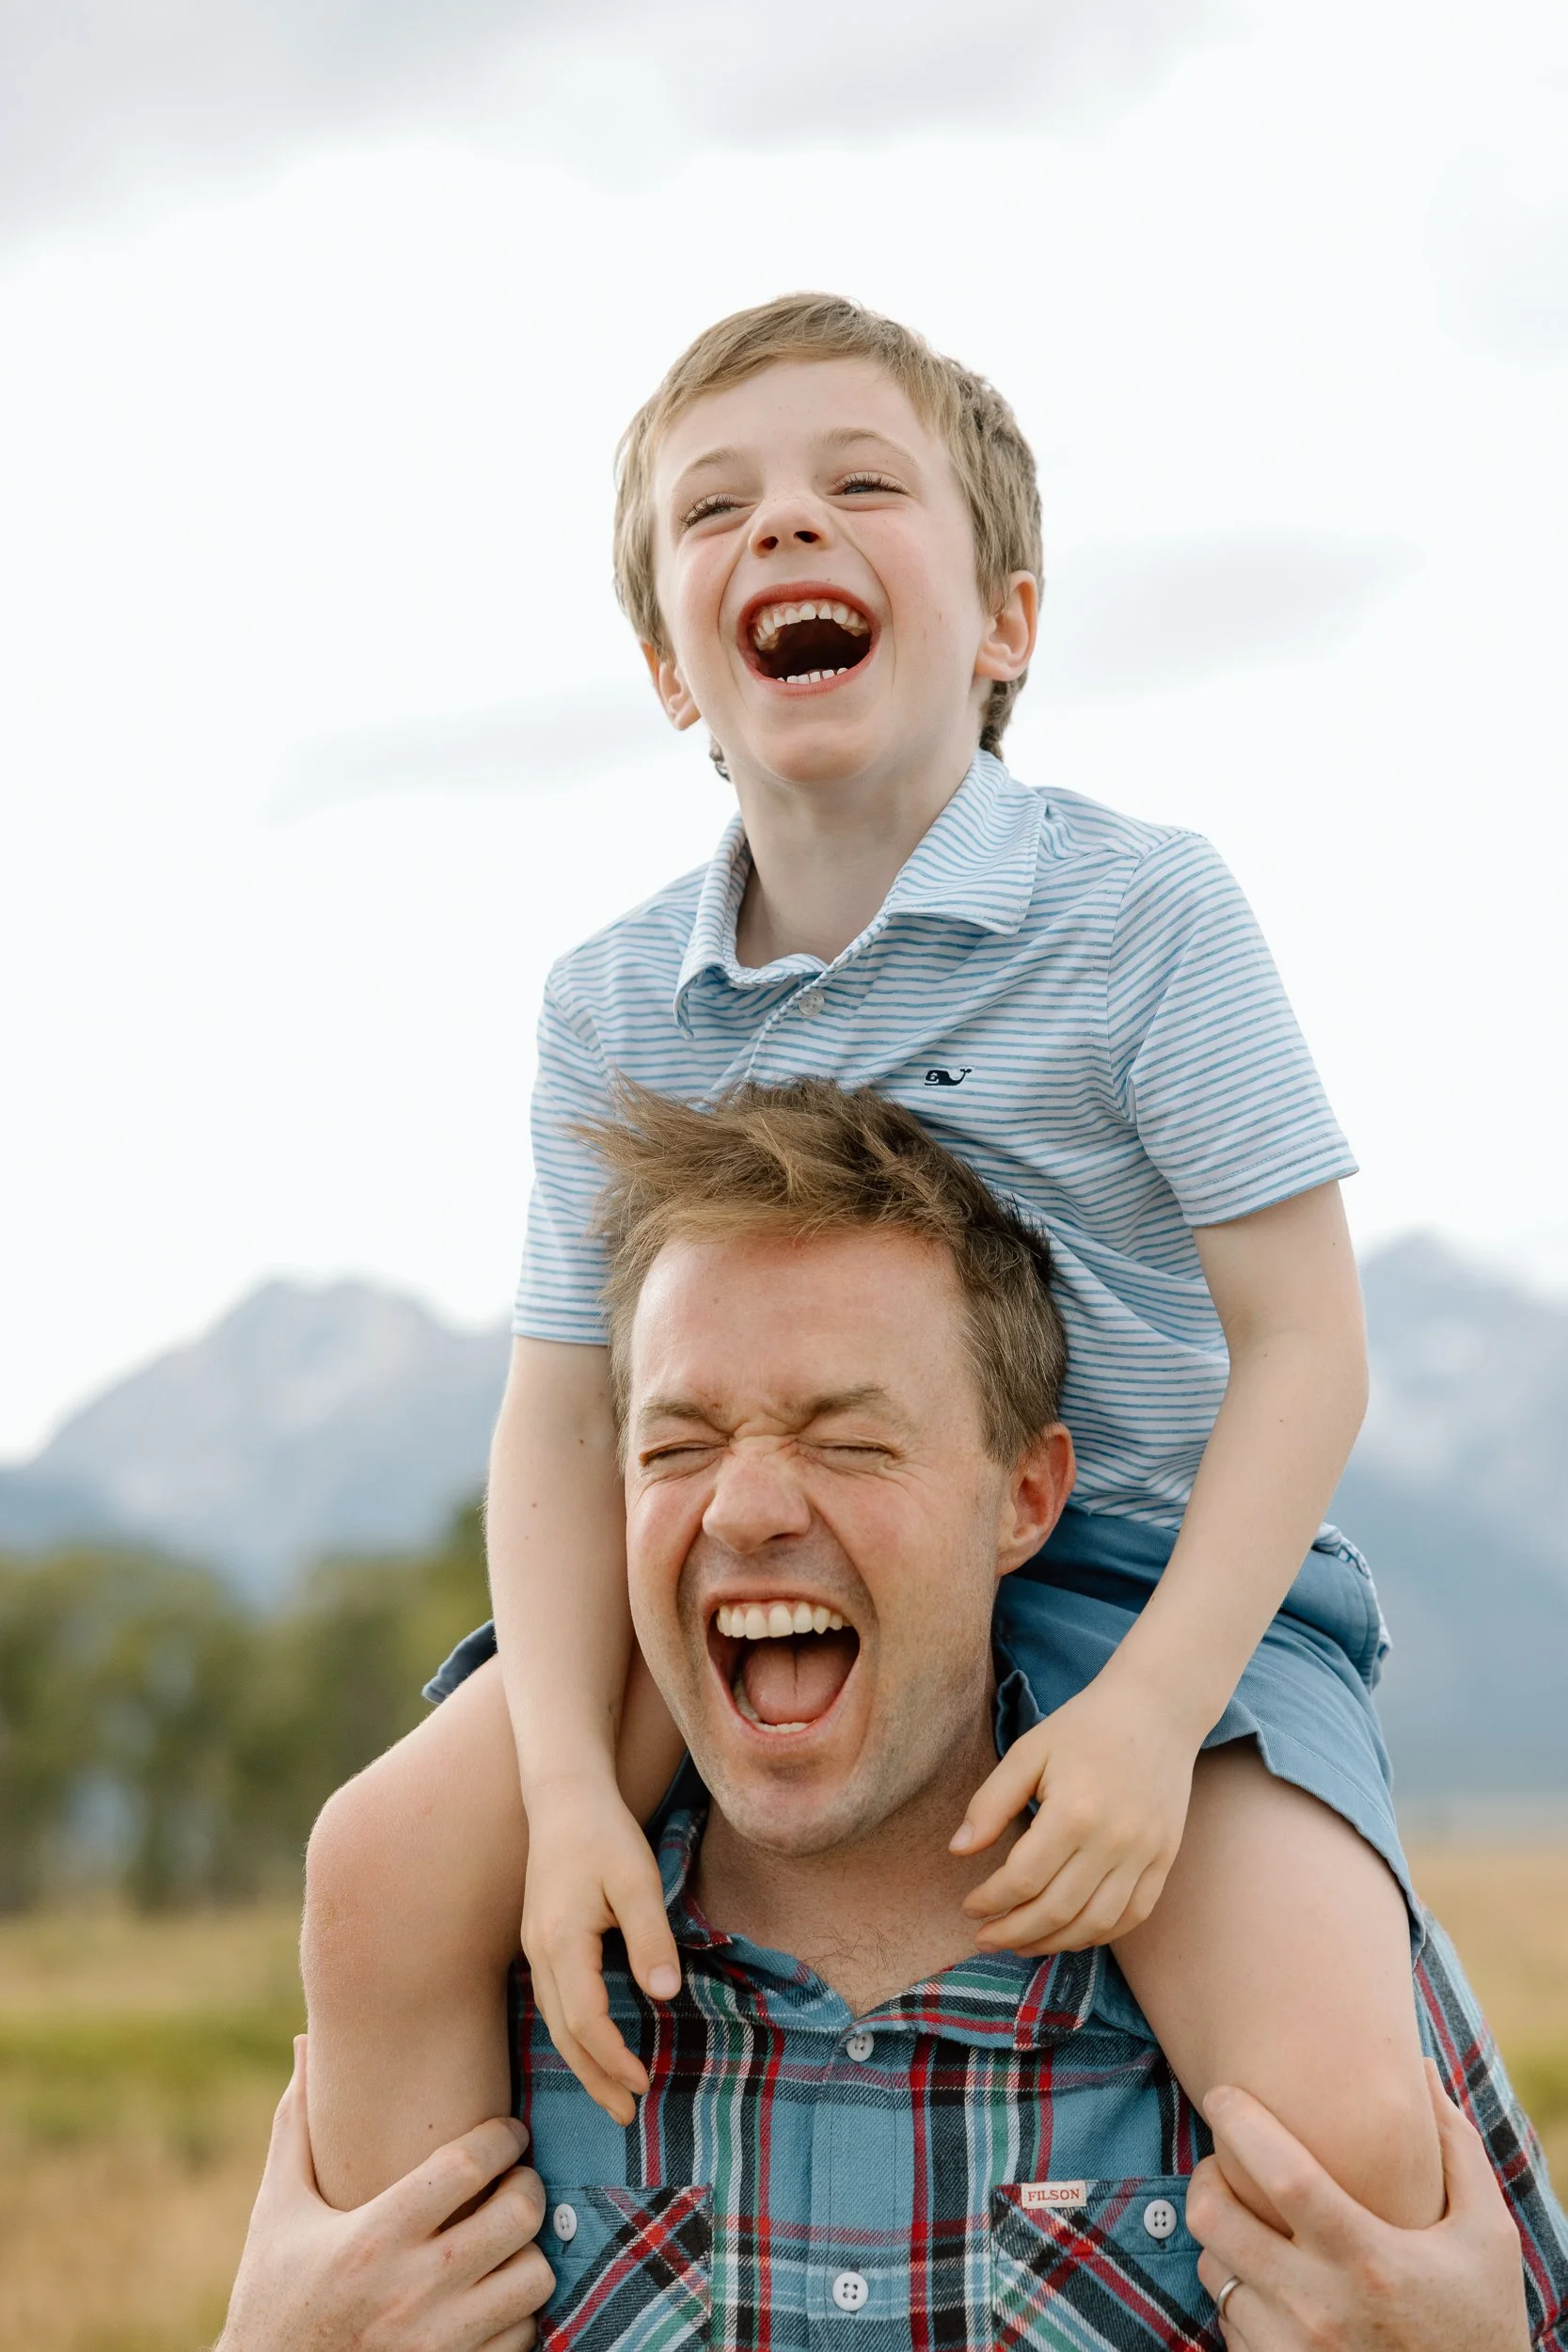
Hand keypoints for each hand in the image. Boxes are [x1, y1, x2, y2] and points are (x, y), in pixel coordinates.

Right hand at [219, 2038, 554, 2351]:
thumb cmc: (271, 2298)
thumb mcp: (278, 2212)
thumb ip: (297, 2127)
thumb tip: (303, 2043)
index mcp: (373, 2236)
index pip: (469, 2163)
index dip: (503, 2135)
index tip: (507, 2130)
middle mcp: (414, 2290)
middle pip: (518, 2214)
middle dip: (527, 2186)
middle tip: (516, 2179)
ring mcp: (439, 2343)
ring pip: (534, 2278)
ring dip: (528, 2252)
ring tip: (508, 2237)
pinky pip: (523, 2337)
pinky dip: (518, 2312)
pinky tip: (494, 2293)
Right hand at [520, 1779, 681, 2124]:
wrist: (564, 1796)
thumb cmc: (604, 1834)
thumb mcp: (636, 1881)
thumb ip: (651, 1937)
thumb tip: (665, 1995)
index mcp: (561, 1943)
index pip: (586, 2021)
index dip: (614, 2059)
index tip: (645, 2085)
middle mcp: (540, 1953)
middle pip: (564, 2034)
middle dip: (594, 2078)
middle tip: (626, 2115)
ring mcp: (534, 1948)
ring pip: (554, 2021)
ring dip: (582, 2061)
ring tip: (612, 2093)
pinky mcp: (540, 1940)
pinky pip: (553, 2001)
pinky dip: (573, 2033)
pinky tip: (591, 2044)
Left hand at [953, 1676, 1195, 1951]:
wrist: (1156, 1710)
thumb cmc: (1084, 1727)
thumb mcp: (1029, 1752)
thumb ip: (990, 1802)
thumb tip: (958, 1850)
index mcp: (1074, 1811)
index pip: (1023, 1879)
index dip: (990, 1901)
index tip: (968, 1906)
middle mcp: (1114, 1840)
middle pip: (1057, 1910)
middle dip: (1013, 1933)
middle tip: (985, 1938)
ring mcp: (1146, 1853)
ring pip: (1095, 1924)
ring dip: (1053, 1944)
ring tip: (1021, 1943)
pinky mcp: (1165, 1859)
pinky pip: (1133, 1915)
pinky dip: (1099, 1935)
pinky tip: (1069, 1933)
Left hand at [1187, 2066, 1530, 2349]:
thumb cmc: (1479, 2321)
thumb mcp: (1488, 2236)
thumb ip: (1455, 2149)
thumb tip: (1419, 2069)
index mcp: (1367, 2258)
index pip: (1282, 2174)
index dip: (1241, 2124)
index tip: (1223, 2094)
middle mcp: (1317, 2306)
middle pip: (1214, 2220)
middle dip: (1205, 2177)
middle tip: (1225, 2164)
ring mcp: (1290, 2349)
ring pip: (1213, 2270)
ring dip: (1225, 2238)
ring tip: (1259, 2227)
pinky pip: (1226, 2321)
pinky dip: (1239, 2293)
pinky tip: (1275, 2285)